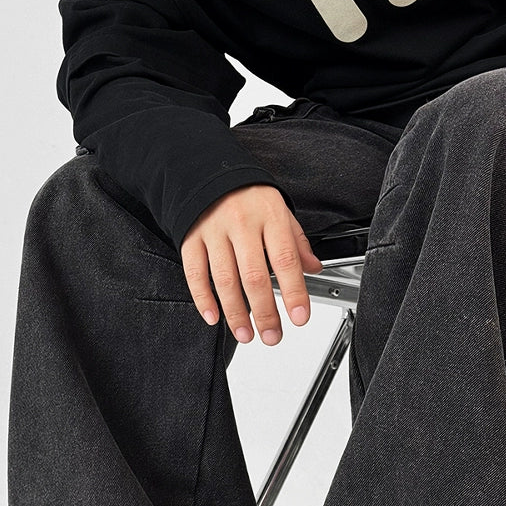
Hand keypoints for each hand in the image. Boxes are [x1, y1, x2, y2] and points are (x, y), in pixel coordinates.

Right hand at [180, 184, 323, 344]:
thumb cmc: (248, 196)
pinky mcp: (191, 238)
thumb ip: (297, 242)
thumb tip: (313, 269)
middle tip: (272, 336)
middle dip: (265, 312)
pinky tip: (213, 317)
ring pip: (225, 279)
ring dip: (236, 312)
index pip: (286, 260)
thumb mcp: (280, 211)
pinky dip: (203, 298)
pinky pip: (195, 273)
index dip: (294, 292)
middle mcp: (241, 224)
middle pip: (255, 276)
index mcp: (269, 216)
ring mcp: (214, 232)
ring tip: (246, 334)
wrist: (208, 170)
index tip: (299, 317)